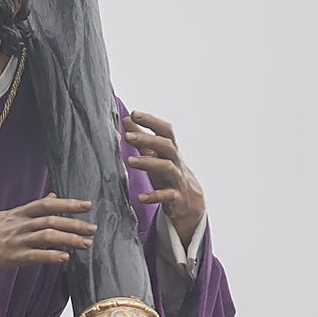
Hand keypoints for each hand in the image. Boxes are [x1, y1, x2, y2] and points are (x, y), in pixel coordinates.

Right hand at [0, 194, 95, 270]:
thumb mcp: (10, 214)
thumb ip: (33, 208)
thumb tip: (53, 196)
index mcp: (20, 213)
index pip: (47, 204)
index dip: (68, 203)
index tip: (87, 205)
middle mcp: (20, 224)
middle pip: (51, 220)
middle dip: (74, 224)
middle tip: (93, 228)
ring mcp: (17, 240)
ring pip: (47, 236)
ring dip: (69, 239)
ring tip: (86, 244)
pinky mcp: (13, 256)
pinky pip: (35, 255)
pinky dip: (51, 256)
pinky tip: (65, 258)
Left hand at [123, 110, 204, 246]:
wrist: (190, 203)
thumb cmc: (167, 174)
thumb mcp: (156, 156)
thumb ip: (142, 138)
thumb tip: (127, 119)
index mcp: (170, 150)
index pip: (165, 131)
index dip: (151, 121)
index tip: (134, 113)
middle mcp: (175, 162)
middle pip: (166, 146)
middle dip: (148, 139)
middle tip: (127, 136)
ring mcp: (177, 179)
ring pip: (167, 167)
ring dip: (148, 163)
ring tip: (129, 161)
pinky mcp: (176, 197)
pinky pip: (167, 196)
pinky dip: (154, 196)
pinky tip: (141, 197)